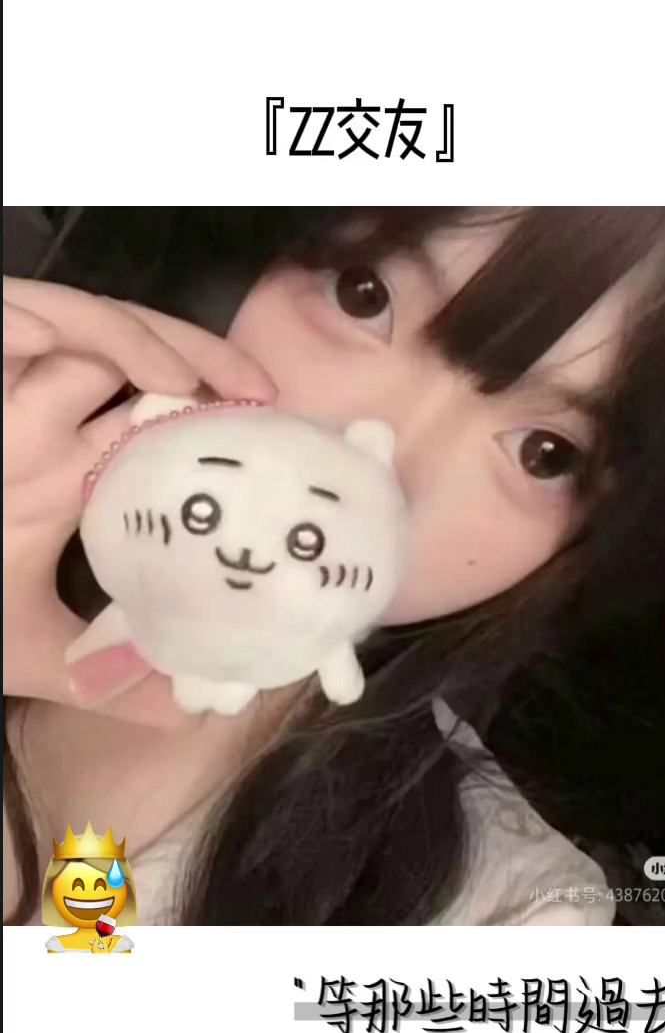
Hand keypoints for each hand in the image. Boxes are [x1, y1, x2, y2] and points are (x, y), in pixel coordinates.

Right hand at [4, 276, 275, 726]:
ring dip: (130, 338)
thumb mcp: (29, 649)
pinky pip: (3, 320)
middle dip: (194, 358)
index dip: (211, 417)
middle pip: (129, 356)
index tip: (270, 438)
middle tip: (255, 393)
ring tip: (180, 375)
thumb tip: (193, 711)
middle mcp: (36, 420)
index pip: (150, 420)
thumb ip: (105, 679)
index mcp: (62, 470)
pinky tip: (58, 347)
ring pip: (74, 324)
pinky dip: (33, 326)